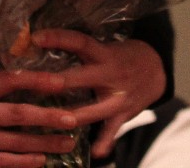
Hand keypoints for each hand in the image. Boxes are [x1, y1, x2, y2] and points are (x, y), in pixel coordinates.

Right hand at [0, 72, 82, 167]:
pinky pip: (2, 162)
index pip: (9, 81)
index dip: (36, 80)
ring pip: (14, 142)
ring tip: (66, 143)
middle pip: (17, 114)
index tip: (61, 82)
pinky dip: (23, 162)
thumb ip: (0, 89)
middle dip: (48, 117)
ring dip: (43, 143)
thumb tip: (40, 81)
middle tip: (72, 119)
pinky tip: (41, 160)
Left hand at [30, 29, 165, 158]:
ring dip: (68, 116)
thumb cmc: (123, 56)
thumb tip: (43, 44)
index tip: (36, 37)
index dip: (59, 38)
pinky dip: (104, 142)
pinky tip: (94, 152)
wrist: (157, 69)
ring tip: (46, 121)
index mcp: (105, 54)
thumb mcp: (106, 47)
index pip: (80, 42)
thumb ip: (81, 50)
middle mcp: (111, 75)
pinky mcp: (124, 115)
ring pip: (90, 110)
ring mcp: (118, 98)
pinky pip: (112, 131)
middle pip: (79, 78)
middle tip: (32, 83)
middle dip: (55, 82)